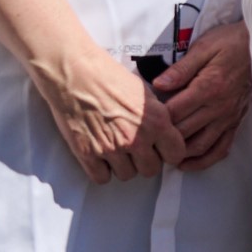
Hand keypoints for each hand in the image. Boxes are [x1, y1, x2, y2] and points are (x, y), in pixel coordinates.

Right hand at [37, 45, 187, 184]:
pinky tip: (101, 155)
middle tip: (136, 149)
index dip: (169, 152)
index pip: (175, 154)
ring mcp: (111, 149)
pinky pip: (101, 177)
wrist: (75, 74)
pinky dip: (102, 170)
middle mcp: (136, 139)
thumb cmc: (109, 77)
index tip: (162, 149)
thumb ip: (157, 116)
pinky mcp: (87, 154)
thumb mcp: (145, 92)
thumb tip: (164, 132)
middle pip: (150, 170)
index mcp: (156, 121)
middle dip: (145, 161)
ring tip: (116, 148)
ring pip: (126, 175)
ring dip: (123, 165)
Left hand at [154, 18, 251, 169]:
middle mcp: (219, 107)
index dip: (156, 118)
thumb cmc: (230, 43)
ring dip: (179, 154)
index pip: (174, 112)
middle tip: (145, 139)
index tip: (142, 119)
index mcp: (208, 87)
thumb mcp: (204, 47)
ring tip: (162, 153)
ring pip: (200, 146)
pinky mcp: (235, 123)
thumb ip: (180, 69)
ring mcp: (228, 118)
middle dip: (163, 138)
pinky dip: (203, 160)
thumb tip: (157, 85)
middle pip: (184, 132)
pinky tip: (188, 164)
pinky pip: (220, 148)